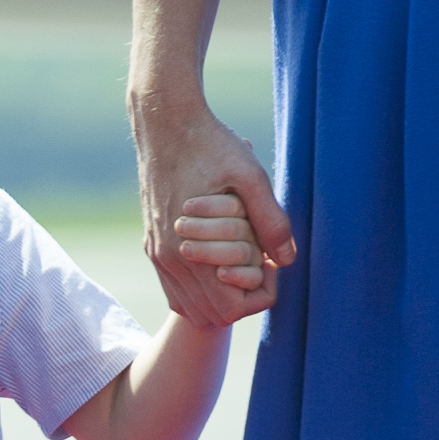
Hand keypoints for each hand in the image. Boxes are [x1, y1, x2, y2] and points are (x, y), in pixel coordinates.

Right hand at [131, 97, 293, 326]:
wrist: (164, 124)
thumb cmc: (210, 145)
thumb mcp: (251, 176)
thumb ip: (271, 221)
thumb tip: (286, 259)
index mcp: (190, 249)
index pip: (229, 310)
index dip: (259, 293)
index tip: (269, 260)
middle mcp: (168, 259)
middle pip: (210, 315)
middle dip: (241, 298)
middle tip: (258, 262)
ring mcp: (156, 253)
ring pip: (189, 306)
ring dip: (219, 296)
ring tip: (240, 261)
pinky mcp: (151, 244)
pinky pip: (174, 288)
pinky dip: (199, 288)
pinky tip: (218, 262)